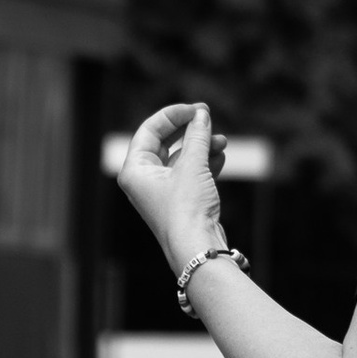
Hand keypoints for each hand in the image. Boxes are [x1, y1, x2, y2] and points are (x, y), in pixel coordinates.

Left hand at [117, 102, 225, 272]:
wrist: (197, 248)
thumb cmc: (186, 209)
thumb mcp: (192, 165)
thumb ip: (197, 136)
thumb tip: (202, 115)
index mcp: (134, 170)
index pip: (149, 131)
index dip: (173, 115)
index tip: (196, 109)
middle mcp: (143, 181)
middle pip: (164, 143)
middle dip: (188, 131)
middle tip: (207, 118)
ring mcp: (161, 192)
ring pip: (180, 159)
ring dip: (201, 147)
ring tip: (222, 141)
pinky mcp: (179, 202)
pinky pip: (189, 174)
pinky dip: (204, 164)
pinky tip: (220, 157)